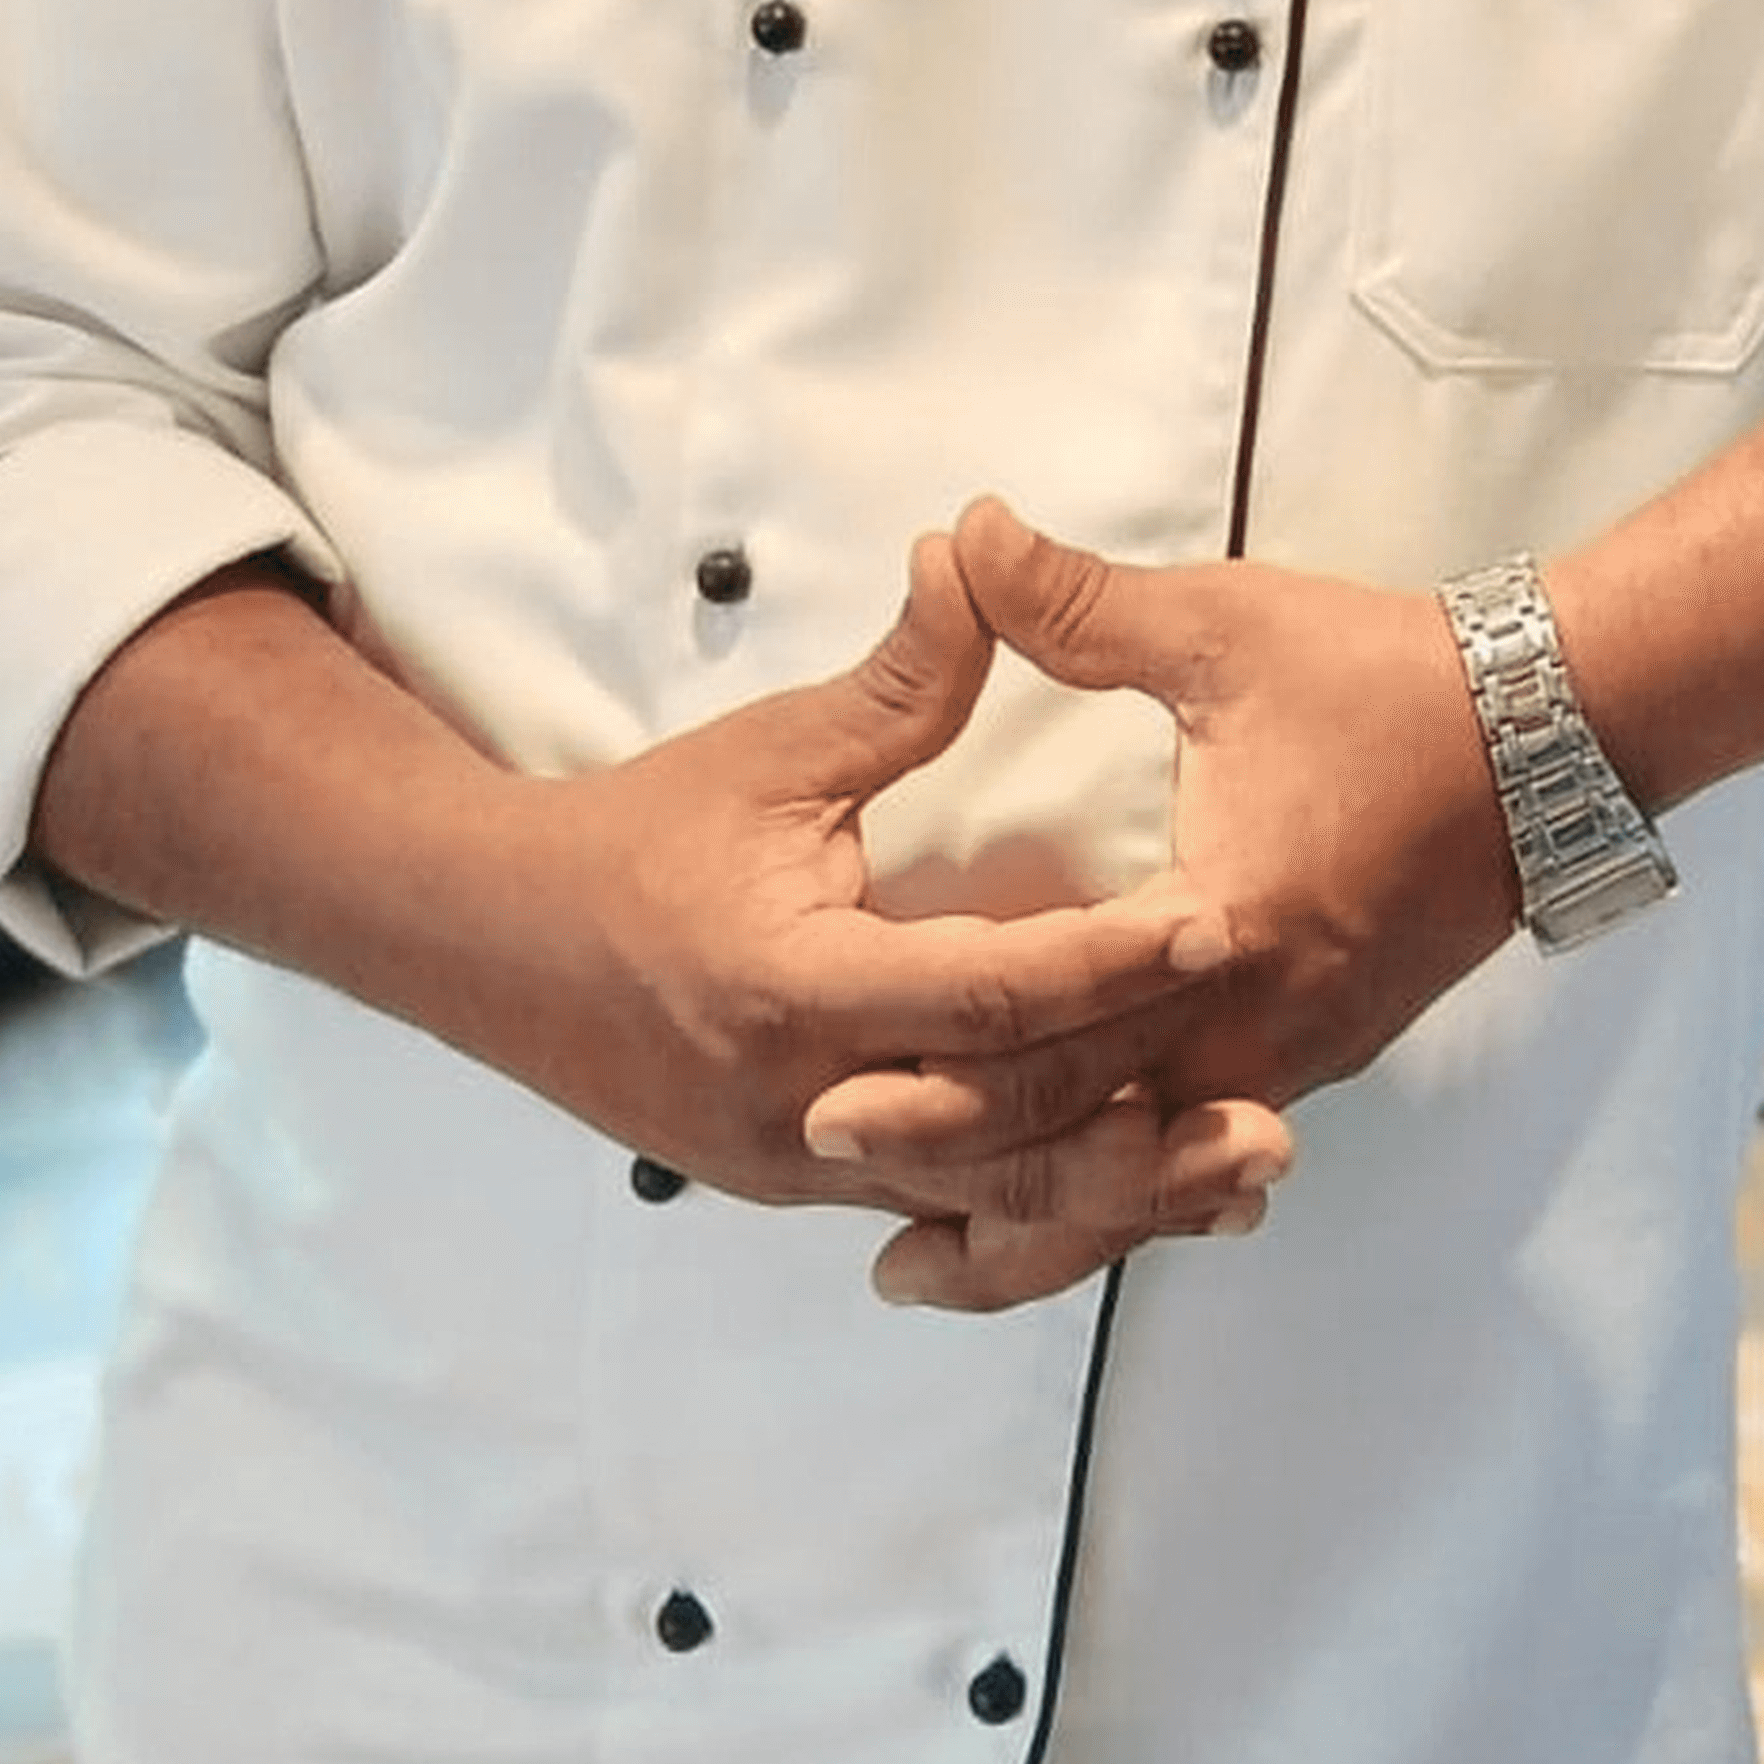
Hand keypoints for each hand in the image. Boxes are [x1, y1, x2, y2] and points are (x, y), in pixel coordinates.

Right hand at [488, 544, 1271, 1277]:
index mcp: (794, 988)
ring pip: (986, 1201)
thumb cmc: (633, 838)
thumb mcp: (769, 751)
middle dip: (1144, 1115)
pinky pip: (944, 1209)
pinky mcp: (805, 1193)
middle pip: (1006, 1127)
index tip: (1217, 922)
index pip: (988, 993)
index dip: (1111, 962)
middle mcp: (801, 1108)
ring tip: (1246, 1174)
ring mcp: (799, 1171)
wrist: (488, 945)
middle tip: (1275, 1098)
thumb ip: (897, 682)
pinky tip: (1136, 1198)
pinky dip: (1044, 1210)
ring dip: (1118, 1194)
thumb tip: (976, 553)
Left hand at [805, 497, 1519, 1306]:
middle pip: (1088, 1140)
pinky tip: (1061, 1217)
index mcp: (1225, 929)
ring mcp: (1295, 1053)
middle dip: (956, 1174)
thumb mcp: (1227, 630)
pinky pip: (1198, 1153)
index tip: (831, 1108)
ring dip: (1035, 1224)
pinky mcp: (1317, 1053)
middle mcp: (1259, 1023)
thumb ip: (1081, 604)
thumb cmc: (1388, 680)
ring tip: (916, 1264)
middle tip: (827, 1178)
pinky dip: (1119, 1198)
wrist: (1553, 737)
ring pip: (1146, 1178)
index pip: (1059, 1035)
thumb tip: (962, 532)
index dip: (942, 1079)